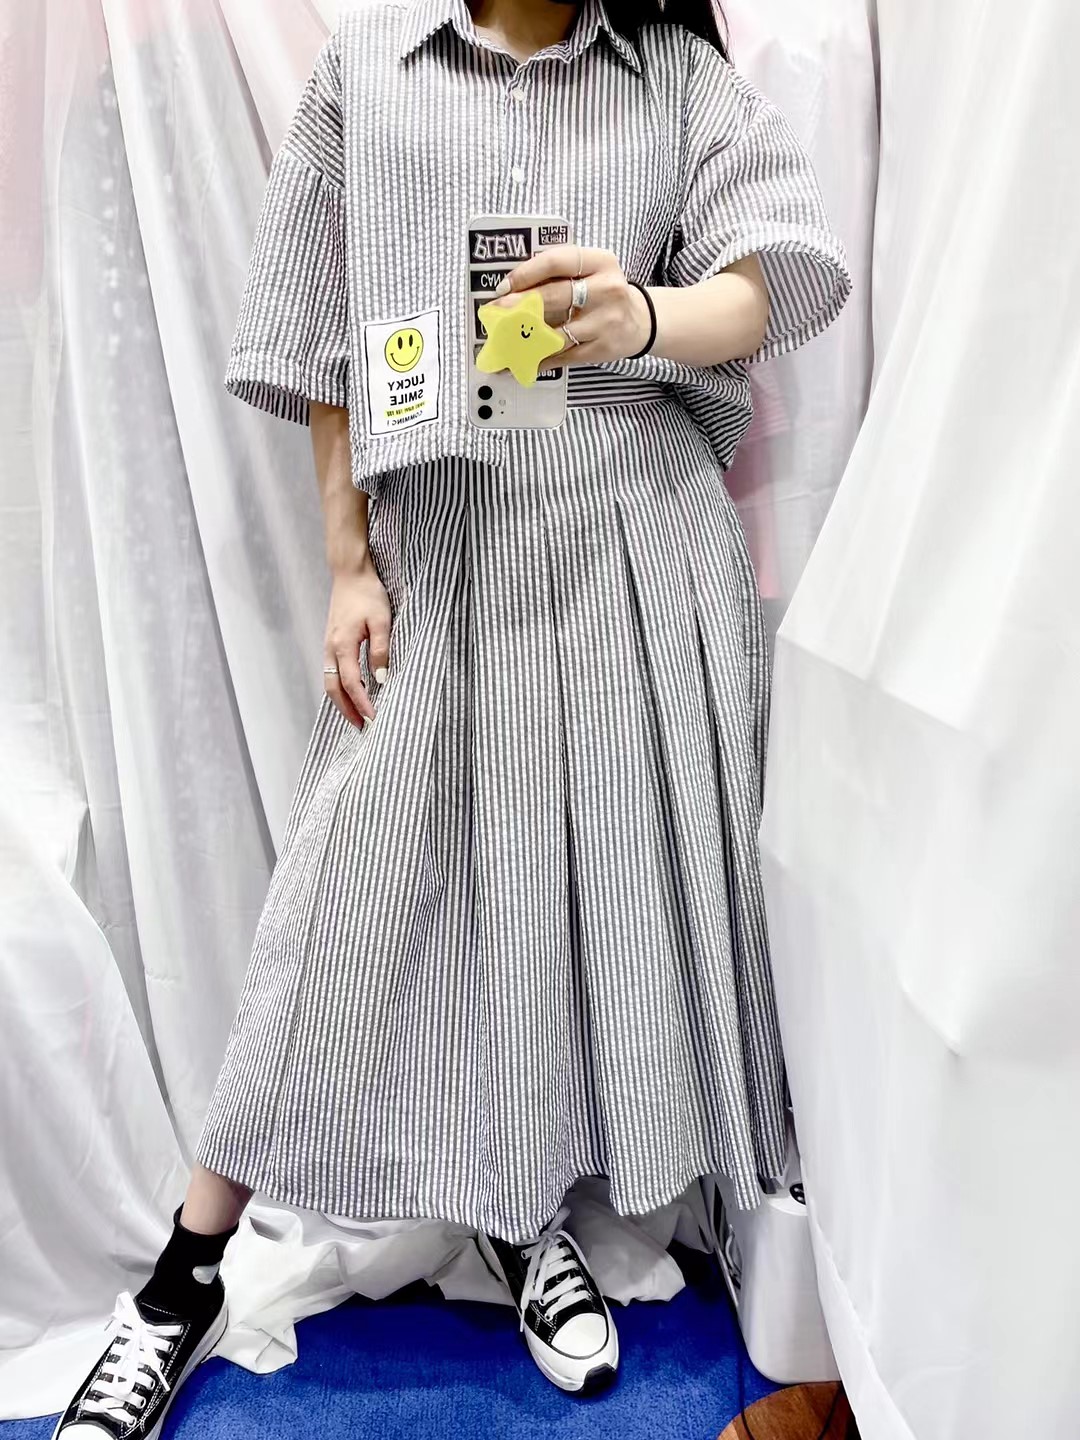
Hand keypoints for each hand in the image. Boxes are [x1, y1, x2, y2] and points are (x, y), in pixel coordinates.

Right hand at [323, 557, 391, 728]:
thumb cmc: (367, 594)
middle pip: (334, 689)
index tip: (374, 719)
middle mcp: (331, 649)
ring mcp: (328, 645)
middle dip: (347, 710)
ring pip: (330, 681)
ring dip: (341, 700)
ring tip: (356, 715)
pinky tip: (352, 691)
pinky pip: (332, 671)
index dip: (363, 704)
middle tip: (361, 727)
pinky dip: (339, 686)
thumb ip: (381, 650)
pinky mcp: (331, 641)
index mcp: (343, 646)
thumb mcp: (382, 621)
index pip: (353, 684)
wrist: (350, 574)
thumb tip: (381, 678)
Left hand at [488, 244, 651, 370]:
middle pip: (554, 296)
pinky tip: (518, 362)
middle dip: (519, 304)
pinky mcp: (601, 349)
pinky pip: (562, 356)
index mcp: (601, 262)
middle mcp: (606, 290)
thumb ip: (560, 274)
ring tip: (500, 339)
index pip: (557, 261)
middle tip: (495, 311)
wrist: (642, 322)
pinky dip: (537, 360)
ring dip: (524, 337)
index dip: (526, 273)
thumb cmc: (606, 293)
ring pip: (556, 331)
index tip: (504, 285)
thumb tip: (513, 288)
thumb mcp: (593, 271)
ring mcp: (605, 322)